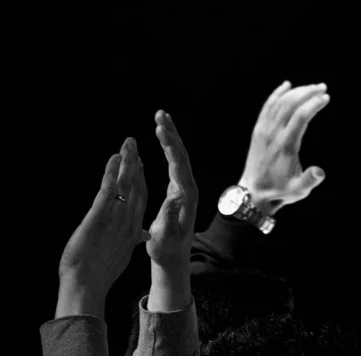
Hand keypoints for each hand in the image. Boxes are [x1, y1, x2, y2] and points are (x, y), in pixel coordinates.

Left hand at [58, 138, 149, 299]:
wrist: (87, 284)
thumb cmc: (100, 273)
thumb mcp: (121, 254)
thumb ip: (133, 240)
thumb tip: (144, 235)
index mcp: (133, 228)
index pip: (140, 198)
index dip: (140, 179)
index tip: (140, 163)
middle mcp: (128, 220)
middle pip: (136, 186)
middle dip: (136, 164)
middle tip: (134, 145)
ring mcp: (116, 217)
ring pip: (126, 184)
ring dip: (128, 162)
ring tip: (129, 144)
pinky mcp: (100, 216)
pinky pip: (109, 189)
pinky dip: (112, 172)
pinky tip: (115, 158)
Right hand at [146, 111, 198, 270]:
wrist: (174, 258)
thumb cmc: (166, 250)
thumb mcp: (164, 237)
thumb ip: (169, 219)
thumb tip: (175, 197)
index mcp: (186, 198)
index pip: (179, 166)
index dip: (170, 147)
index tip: (161, 130)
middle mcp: (189, 189)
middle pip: (181, 156)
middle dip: (171, 134)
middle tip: (160, 114)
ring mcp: (186, 188)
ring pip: (180, 156)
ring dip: (171, 136)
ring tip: (161, 117)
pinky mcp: (180, 188)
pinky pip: (175, 162)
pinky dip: (169, 146)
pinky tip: (162, 135)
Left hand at [238, 81, 329, 214]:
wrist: (253, 192)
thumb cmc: (280, 191)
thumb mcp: (298, 190)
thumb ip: (309, 180)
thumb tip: (320, 172)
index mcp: (285, 145)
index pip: (301, 116)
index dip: (314, 104)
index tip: (326, 98)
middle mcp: (272, 133)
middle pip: (290, 104)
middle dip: (308, 92)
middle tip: (323, 87)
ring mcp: (263, 130)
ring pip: (279, 102)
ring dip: (296, 91)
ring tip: (312, 87)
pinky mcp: (258, 130)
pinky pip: (267, 106)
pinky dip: (277, 93)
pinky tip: (287, 85)